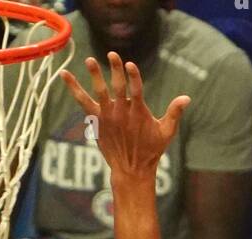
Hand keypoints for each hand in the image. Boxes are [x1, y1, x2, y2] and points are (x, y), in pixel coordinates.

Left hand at [61, 51, 188, 183]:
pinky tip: (64, 74)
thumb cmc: (151, 150)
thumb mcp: (166, 133)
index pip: (137, 90)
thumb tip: (186, 98)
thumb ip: (174, 113)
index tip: (130, 64)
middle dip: (116, 70)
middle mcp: (122, 112)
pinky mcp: (97, 119)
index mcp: (139, 112)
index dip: (133, 76)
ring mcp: (108, 115)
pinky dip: (73, 87)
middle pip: (119, 87)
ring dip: (95, 75)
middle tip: (112, 55)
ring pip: (100, 91)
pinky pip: (83, 100)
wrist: (131, 170)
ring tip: (90, 60)